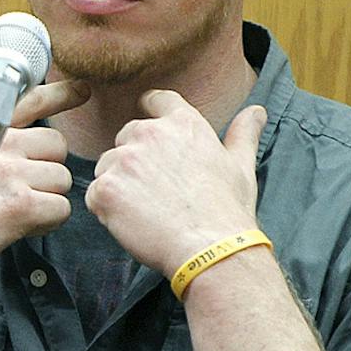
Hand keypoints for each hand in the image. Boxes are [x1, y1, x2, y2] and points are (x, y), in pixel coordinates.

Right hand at [0, 79, 86, 274]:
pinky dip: (46, 223)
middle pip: (56, 147)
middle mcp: (4, 148)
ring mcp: (15, 175)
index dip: (59, 94)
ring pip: (61, 180)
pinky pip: (60, 210)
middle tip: (24, 187)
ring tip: (17, 211)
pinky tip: (22, 226)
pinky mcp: (22, 206)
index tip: (81, 90)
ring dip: (47, 198)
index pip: (29, 102)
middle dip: (47, 169)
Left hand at [86, 91, 265, 275]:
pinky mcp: (105, 188)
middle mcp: (150, 134)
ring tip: (148, 210)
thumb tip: (256, 111)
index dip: (151, 113)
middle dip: (135, 161)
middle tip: (158, 192)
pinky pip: (94, 195)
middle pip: (125, 138)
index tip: (153, 137)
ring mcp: (124, 160)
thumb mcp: (241, 167)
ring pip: (106, 167)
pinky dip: (106, 210)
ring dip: (118, 185)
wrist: (211, 250)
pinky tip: (133, 223)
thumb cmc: (228, 211)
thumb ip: (243, 134)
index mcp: (183, 124)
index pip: (156, 100)